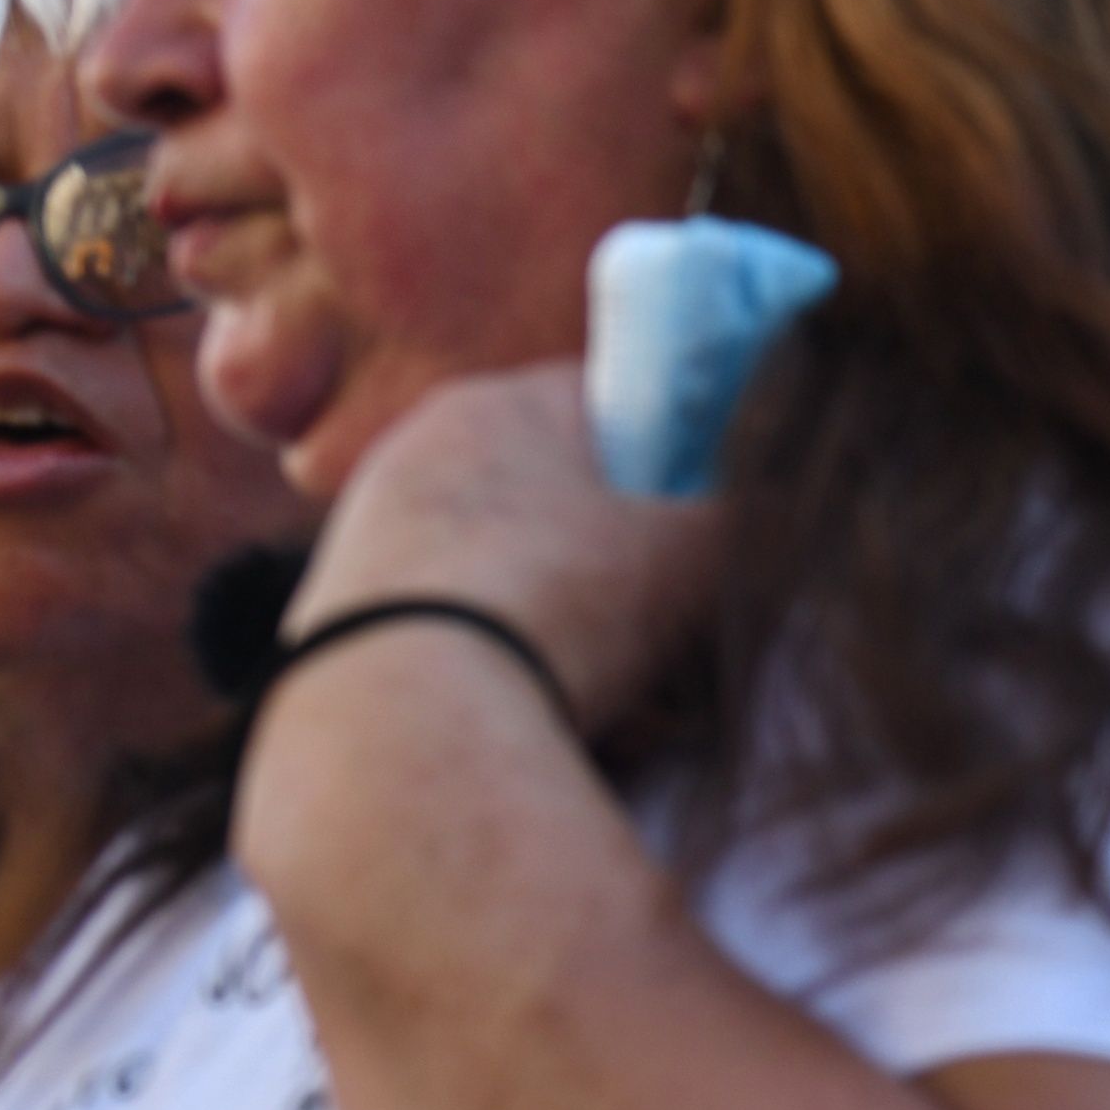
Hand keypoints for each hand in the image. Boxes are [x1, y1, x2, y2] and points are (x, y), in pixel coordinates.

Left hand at [278, 361, 719, 734]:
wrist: (409, 716)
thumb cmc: (564, 604)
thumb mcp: (698, 550)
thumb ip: (747, 509)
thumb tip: (777, 500)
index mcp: (500, 401)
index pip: (604, 393)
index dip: (669, 446)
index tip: (704, 505)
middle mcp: (417, 445)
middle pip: (542, 478)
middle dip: (605, 538)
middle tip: (659, 601)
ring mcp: (365, 527)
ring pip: (494, 554)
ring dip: (551, 602)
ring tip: (601, 676)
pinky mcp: (332, 609)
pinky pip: (442, 617)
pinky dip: (486, 649)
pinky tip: (522, 703)